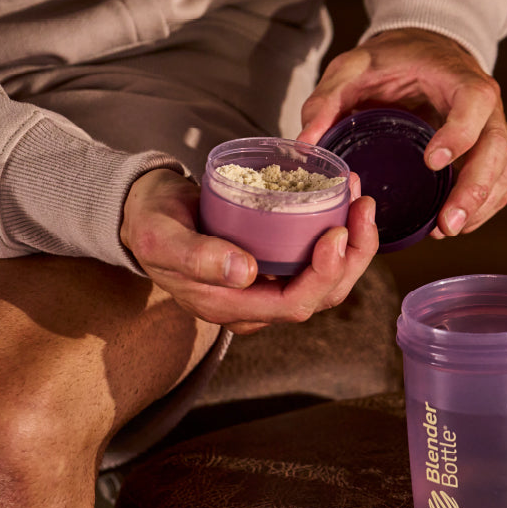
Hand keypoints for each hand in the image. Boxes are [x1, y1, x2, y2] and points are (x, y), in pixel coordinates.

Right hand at [120, 168, 378, 333]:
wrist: (144, 212)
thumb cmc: (149, 225)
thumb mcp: (160, 237)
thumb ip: (195, 257)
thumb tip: (244, 273)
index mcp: (229, 307)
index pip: (293, 305)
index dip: (323, 275)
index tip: (337, 232)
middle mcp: (255, 304)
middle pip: (322, 296)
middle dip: (352, 256)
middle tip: (362, 207)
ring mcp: (267, 285)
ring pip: (327, 279)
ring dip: (353, 244)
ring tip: (360, 199)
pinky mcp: (275, 263)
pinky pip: (316, 258)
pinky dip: (338, 233)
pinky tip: (345, 200)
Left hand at [296, 28, 506, 236]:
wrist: (425, 49)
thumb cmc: (393, 58)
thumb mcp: (355, 66)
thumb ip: (329, 96)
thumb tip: (305, 141)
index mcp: (458, 78)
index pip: (474, 104)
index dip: (460, 134)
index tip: (432, 162)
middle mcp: (486, 106)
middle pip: (498, 148)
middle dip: (475, 189)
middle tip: (446, 223)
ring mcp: (491, 129)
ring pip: (505, 170)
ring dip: (482, 205)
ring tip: (447, 230)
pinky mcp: (488, 150)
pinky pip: (501, 181)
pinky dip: (485, 207)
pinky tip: (455, 225)